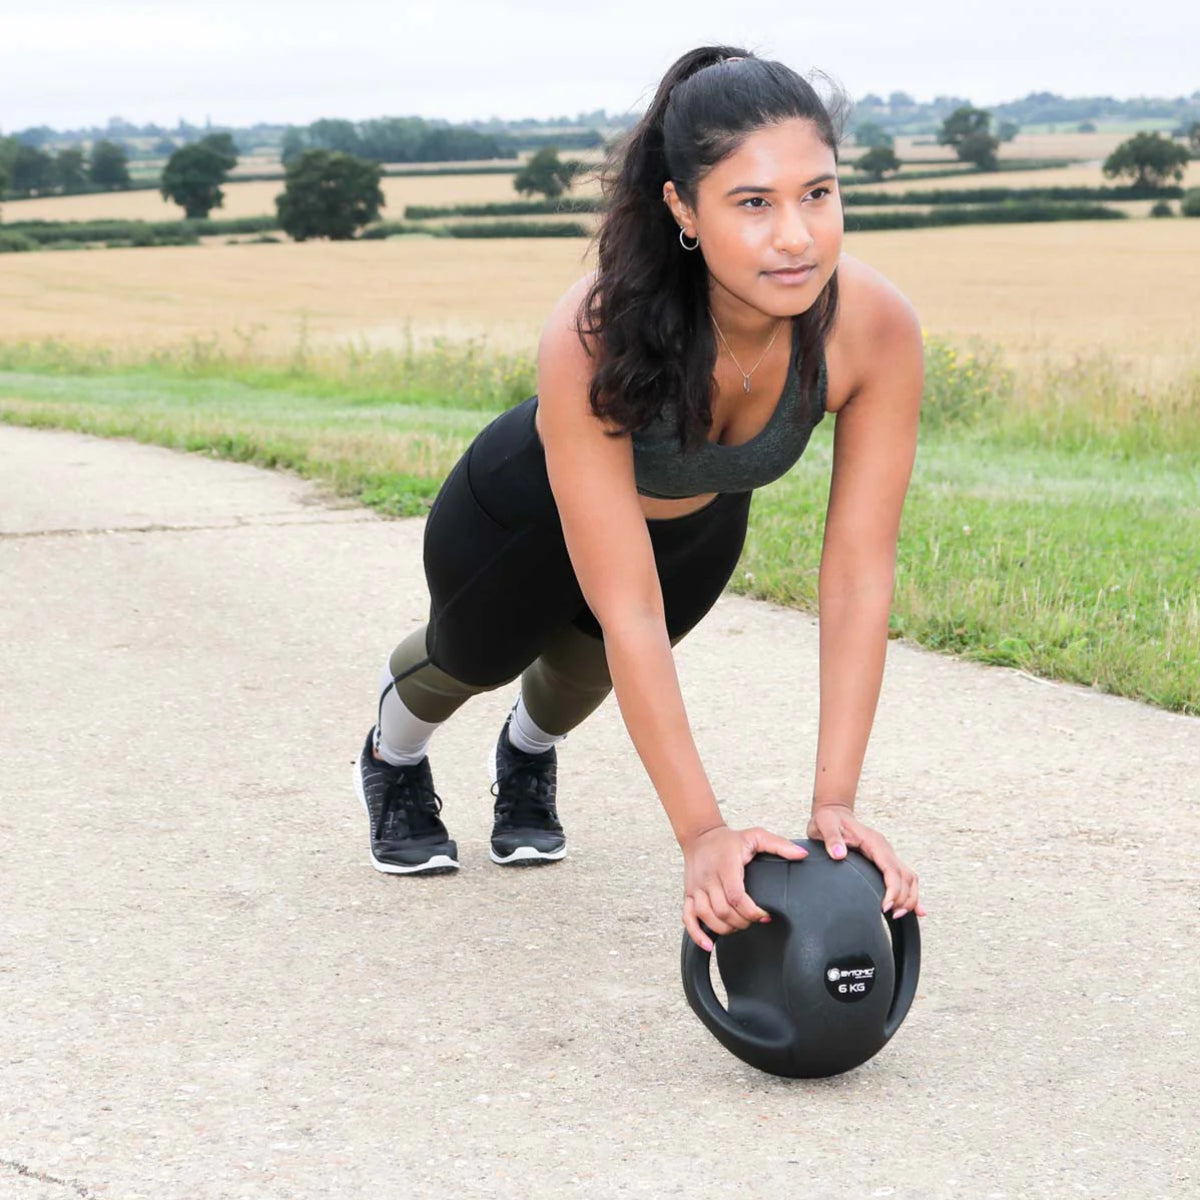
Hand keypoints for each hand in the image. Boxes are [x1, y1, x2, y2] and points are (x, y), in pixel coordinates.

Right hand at [680, 824, 808, 951]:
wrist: (700, 835)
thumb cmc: (729, 839)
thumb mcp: (756, 836)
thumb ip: (779, 845)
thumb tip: (801, 855)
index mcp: (726, 866)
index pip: (736, 897)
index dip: (751, 911)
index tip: (765, 914)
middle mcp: (709, 878)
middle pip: (723, 911)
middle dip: (742, 922)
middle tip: (754, 920)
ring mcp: (696, 887)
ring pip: (707, 917)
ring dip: (725, 928)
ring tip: (739, 925)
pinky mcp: (688, 894)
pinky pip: (687, 918)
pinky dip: (697, 934)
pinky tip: (708, 944)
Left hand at [807, 804, 925, 920]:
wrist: (832, 813)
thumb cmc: (829, 819)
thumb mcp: (824, 824)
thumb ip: (831, 838)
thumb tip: (839, 854)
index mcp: (874, 842)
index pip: (891, 869)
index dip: (893, 889)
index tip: (885, 906)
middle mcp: (884, 849)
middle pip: (905, 876)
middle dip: (902, 898)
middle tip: (890, 914)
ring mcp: (886, 855)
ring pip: (909, 878)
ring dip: (908, 898)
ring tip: (897, 915)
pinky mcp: (884, 861)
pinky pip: (904, 878)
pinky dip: (911, 895)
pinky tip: (917, 910)